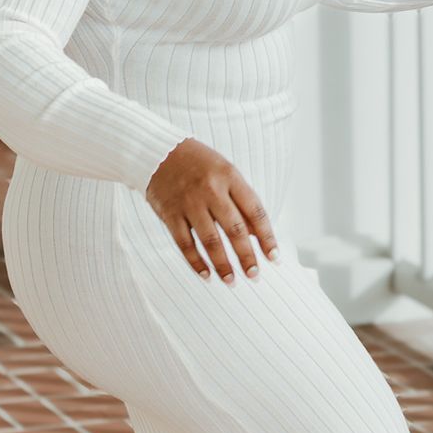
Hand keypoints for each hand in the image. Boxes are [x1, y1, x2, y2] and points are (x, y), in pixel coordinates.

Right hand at [146, 139, 277, 279]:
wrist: (158, 151)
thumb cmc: (199, 164)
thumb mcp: (226, 172)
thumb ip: (241, 201)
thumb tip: (256, 235)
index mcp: (230, 177)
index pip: (255, 211)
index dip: (267, 237)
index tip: (274, 257)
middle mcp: (211, 190)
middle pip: (234, 229)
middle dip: (246, 256)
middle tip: (254, 276)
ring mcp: (189, 203)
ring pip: (210, 241)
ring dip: (223, 265)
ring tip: (231, 281)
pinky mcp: (170, 213)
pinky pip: (185, 243)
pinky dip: (196, 262)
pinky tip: (206, 275)